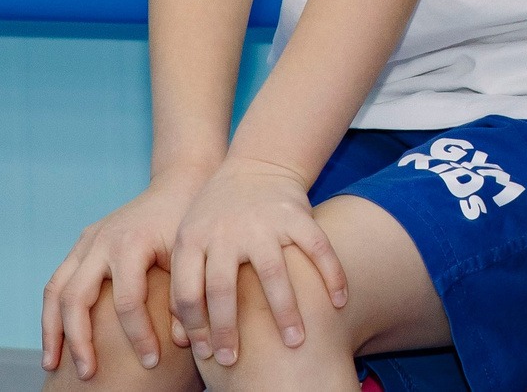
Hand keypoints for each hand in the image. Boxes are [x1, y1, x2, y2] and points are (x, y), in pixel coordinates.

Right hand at [39, 164, 210, 378]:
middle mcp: (101, 241)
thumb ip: (189, 296)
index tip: (150, 362)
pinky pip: (57, 282)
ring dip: (52, 330)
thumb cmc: (192, 223)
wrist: (181, 183)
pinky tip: (56, 339)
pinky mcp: (81, 243)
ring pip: (55, 290)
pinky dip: (53, 312)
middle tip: (87, 375)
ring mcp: (86, 241)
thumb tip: (185, 343)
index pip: (127, 302)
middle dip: (79, 341)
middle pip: (76, 298)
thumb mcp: (194, 257)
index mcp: (132, 243)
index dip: (138, 335)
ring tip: (52, 365)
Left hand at [166, 154, 346, 367]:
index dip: (196, 328)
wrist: (257, 165)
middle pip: (223, 288)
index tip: (209, 356)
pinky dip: (332, 274)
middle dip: (229, 329)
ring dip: (284, 311)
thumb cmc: (217, 217)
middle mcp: (225, 230)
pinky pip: (317, 247)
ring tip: (295, 342)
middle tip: (235, 361)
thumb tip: (185, 342)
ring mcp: (263, 222)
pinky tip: (340, 301)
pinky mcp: (296, 214)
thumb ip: (185, 284)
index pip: (188, 292)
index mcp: (193, 239)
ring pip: (272, 272)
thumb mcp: (190, 240)